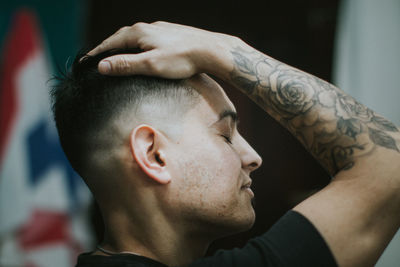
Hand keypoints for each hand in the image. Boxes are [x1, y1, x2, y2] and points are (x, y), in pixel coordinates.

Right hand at [88, 21, 238, 78]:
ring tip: (117, 58)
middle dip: (108, 49)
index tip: (86, 63)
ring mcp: (159, 30)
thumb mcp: (151, 65)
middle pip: (121, 38)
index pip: (110, 43)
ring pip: (135, 38)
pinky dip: (138, 47)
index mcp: (138, 33)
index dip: (97, 54)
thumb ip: (126, 65)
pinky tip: (142, 54)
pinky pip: (147, 40)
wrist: (210, 50)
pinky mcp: (170, 35)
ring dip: (124, 47)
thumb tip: (101, 66)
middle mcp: (147, 27)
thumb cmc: (182, 59)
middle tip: (98, 61)